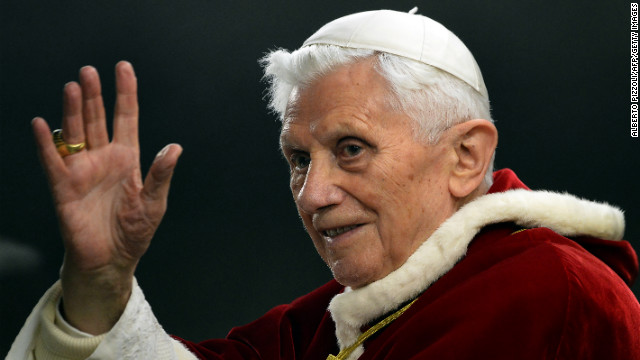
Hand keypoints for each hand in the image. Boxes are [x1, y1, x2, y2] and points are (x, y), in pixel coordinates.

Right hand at [32, 61, 181, 333]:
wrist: (111, 260)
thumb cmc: (134, 232)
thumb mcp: (154, 202)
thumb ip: (160, 175)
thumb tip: (175, 147)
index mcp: (128, 159)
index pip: (126, 119)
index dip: (125, 94)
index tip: (123, 68)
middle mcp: (103, 159)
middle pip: (97, 119)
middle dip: (94, 95)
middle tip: (89, 71)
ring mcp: (82, 171)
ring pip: (75, 133)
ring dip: (73, 111)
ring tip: (73, 87)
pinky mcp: (64, 188)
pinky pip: (53, 162)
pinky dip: (47, 144)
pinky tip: (42, 124)